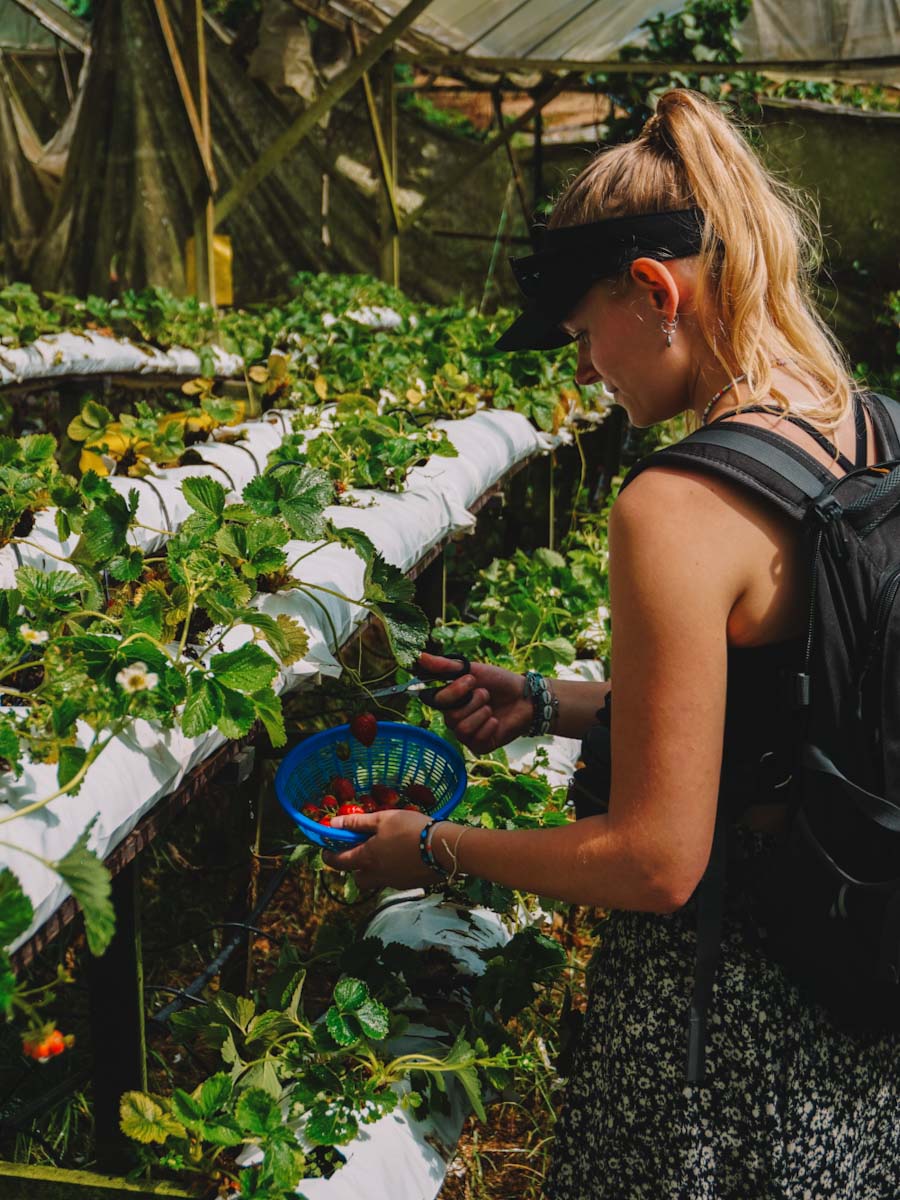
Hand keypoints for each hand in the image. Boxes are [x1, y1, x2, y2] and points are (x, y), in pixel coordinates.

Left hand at [321, 809, 437, 890]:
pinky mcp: (409, 884)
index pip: (339, 862)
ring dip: (374, 871)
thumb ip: (357, 822)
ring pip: (376, 881)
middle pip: (358, 879)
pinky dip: (392, 871)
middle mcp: (377, 874)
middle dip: (355, 869)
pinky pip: (394, 880)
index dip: (329, 857)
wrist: (442, 847)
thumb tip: (333, 824)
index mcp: (367, 858)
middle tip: (361, 853)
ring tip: (385, 854)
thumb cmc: (409, 828)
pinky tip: (403, 857)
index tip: (326, 851)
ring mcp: (394, 882)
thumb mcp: (382, 819)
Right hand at [418, 652, 530, 753]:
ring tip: (491, 708)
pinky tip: (496, 721)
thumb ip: (446, 666)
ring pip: (462, 729)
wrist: (525, 697)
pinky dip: (489, 726)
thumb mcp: (473, 669)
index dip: (454, 691)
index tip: (471, 680)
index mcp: (449, 701)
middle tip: (486, 695)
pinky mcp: (479, 746)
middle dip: (473, 702)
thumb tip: (419, 656)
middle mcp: (454, 719)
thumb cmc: (498, 682)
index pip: (436, 700)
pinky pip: (476, 739)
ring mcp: (466, 734)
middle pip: (450, 717)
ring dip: (481, 714)